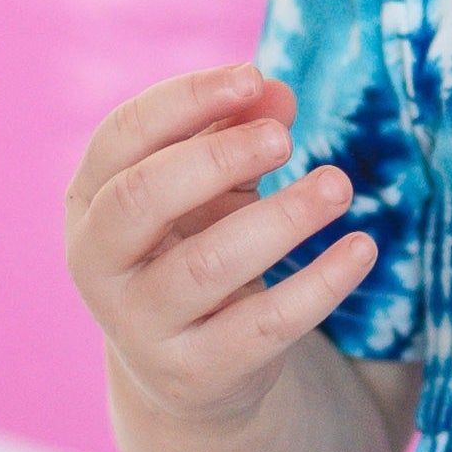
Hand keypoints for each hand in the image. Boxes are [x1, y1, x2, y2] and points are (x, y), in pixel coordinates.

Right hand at [64, 62, 375, 426]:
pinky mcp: (196, 373)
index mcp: (89, 202)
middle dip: (216, 158)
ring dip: (281, 218)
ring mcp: (140, 326)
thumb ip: (235, 135)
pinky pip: (264, 325)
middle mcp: (98, 266)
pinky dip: (319, 284)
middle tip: (283, 138)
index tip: (251, 77)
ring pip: (207, 265)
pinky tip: (362, 248)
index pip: (122, 136)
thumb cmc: (195, 249)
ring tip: (338, 183)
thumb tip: (275, 92)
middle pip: (143, 198)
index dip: (185, 101)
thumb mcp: (210, 189)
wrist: (190, 373)